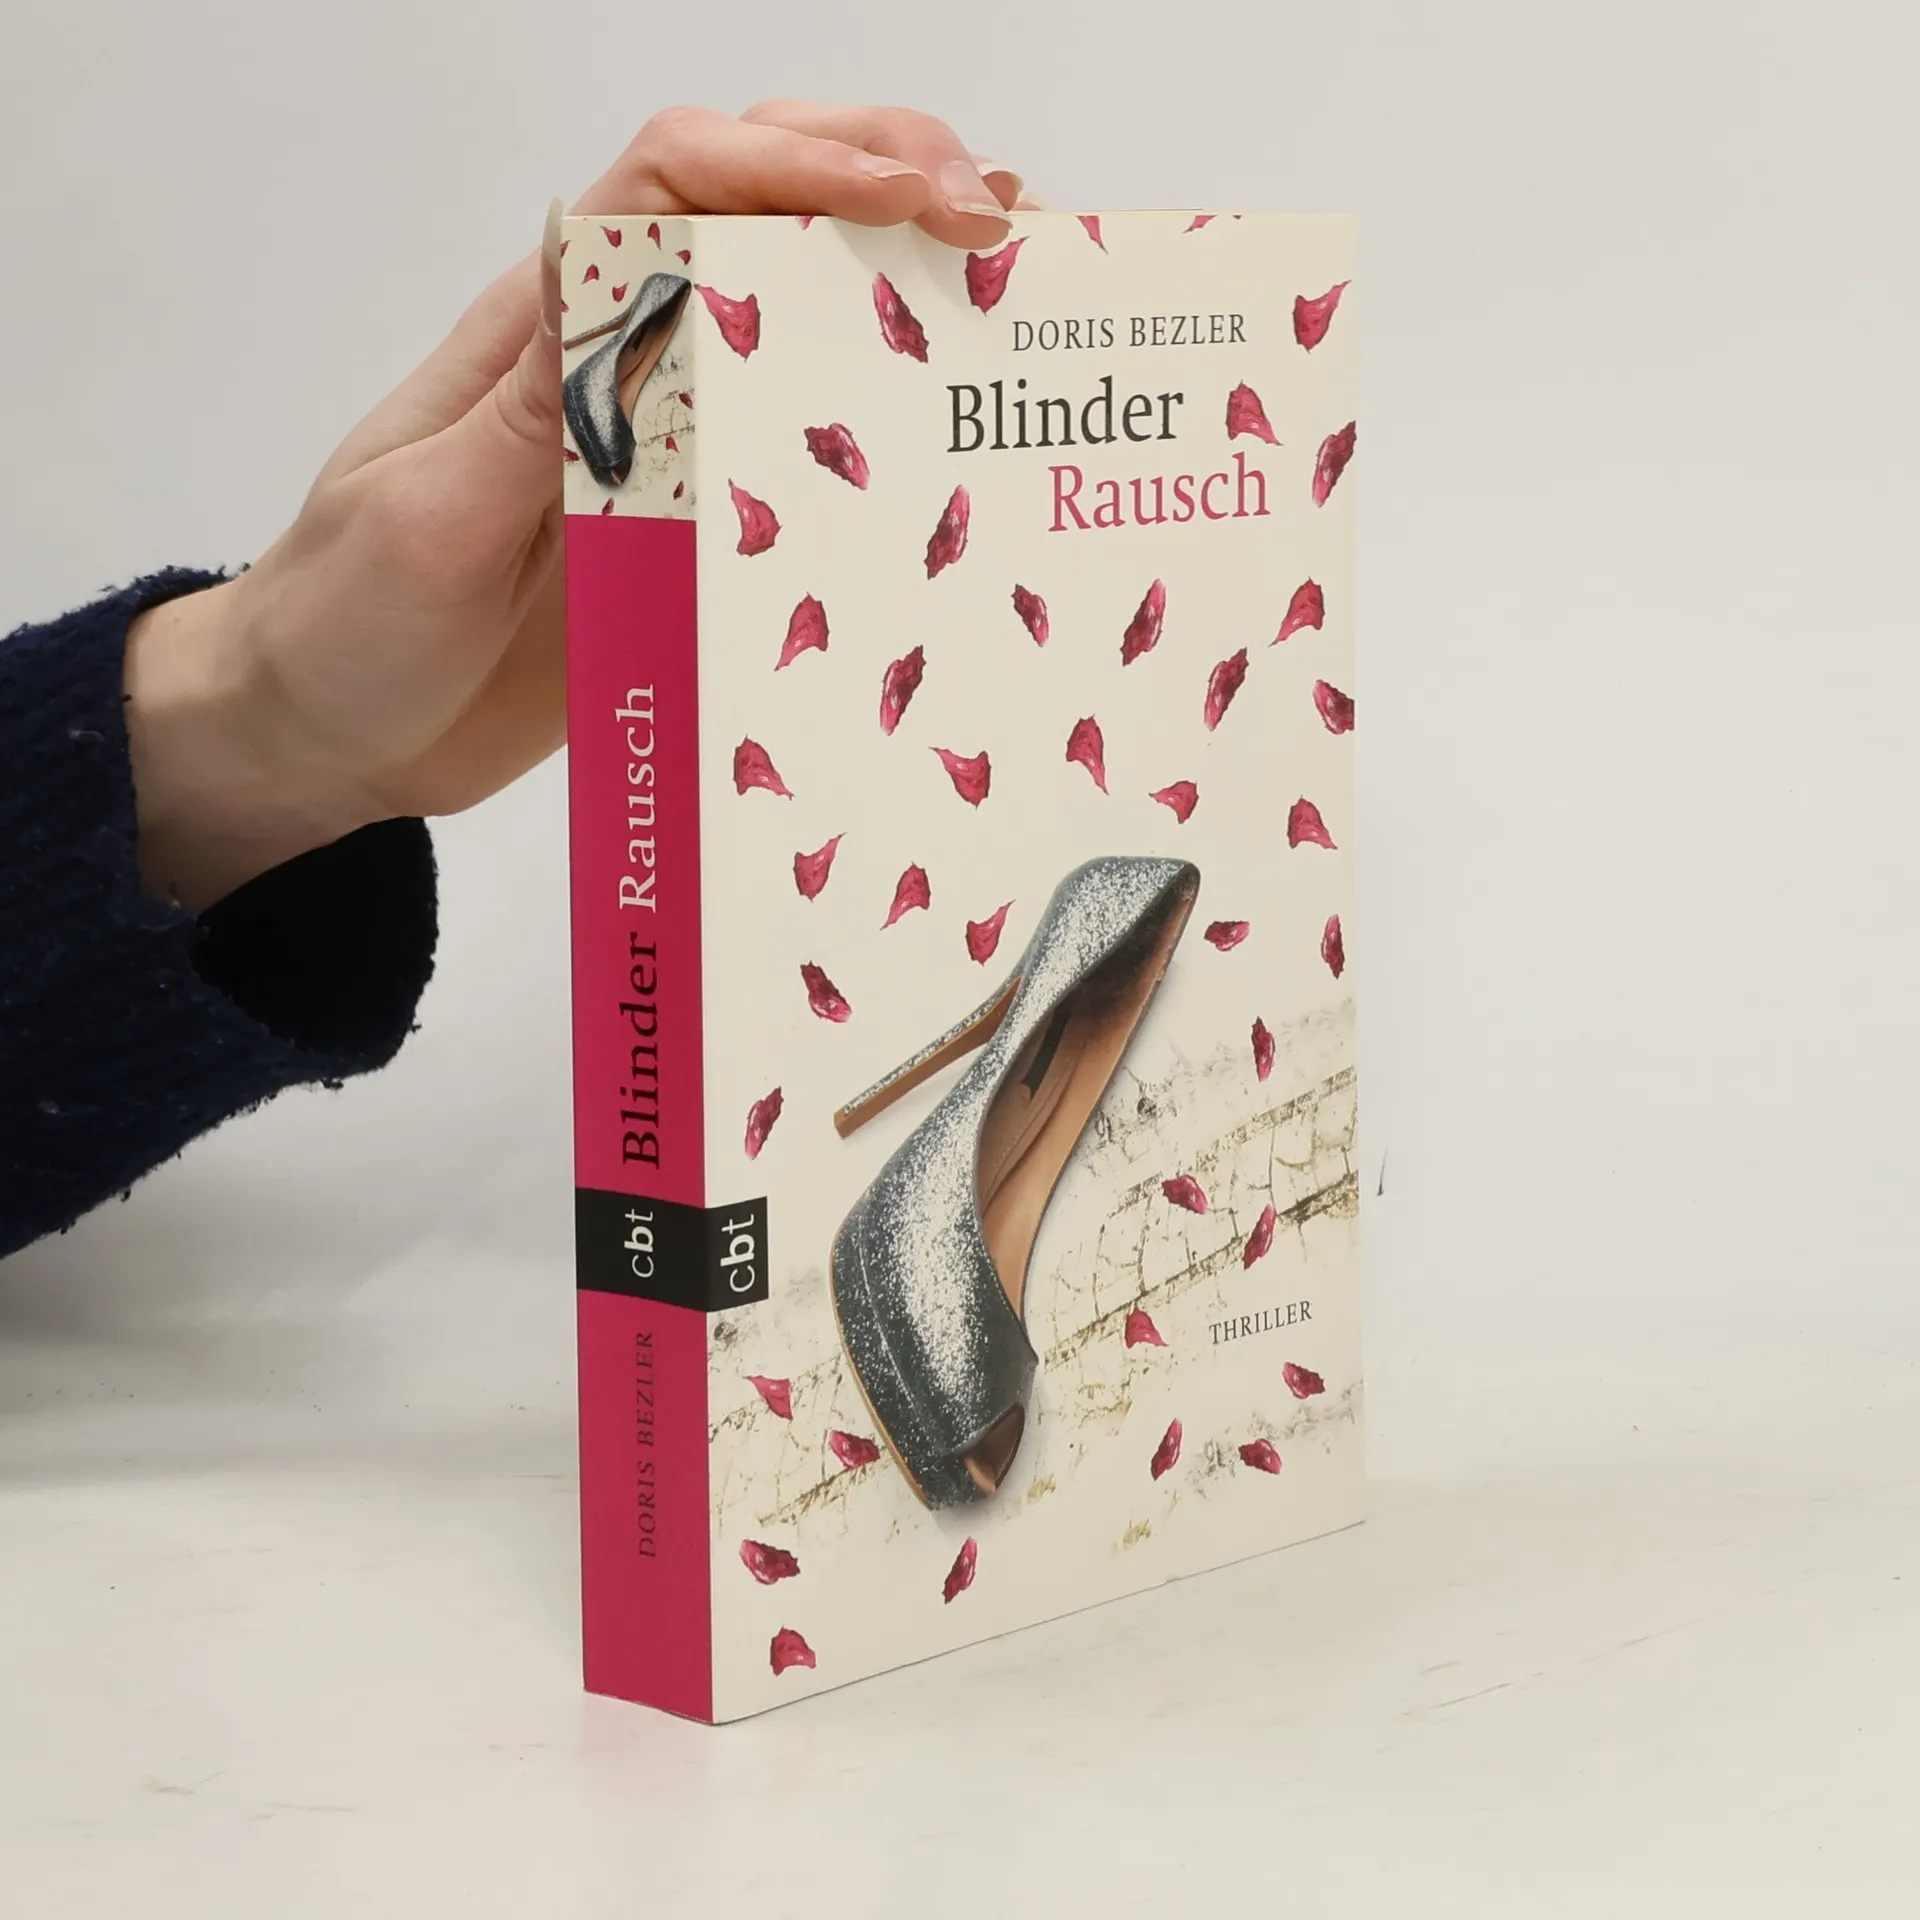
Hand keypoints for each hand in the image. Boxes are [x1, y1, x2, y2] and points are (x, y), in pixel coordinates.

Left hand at [125, 104, 1025, 911]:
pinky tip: (944, 443)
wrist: (324, 736)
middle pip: (755, 214)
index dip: (802, 160)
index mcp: (544, 333)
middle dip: (882, 180)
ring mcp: (657, 449)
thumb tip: (633, 293)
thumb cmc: (344, 620)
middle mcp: (616, 366)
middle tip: (1003, 221)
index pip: (679, 187)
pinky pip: (790, 462)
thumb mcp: (424, 518)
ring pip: (790, 324)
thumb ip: (533, 416)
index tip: (920, 199)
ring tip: (1011, 292)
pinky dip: (872, 427)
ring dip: (898, 286)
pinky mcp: (683, 533)